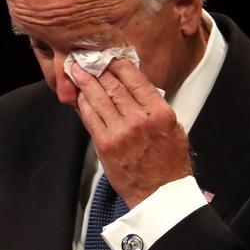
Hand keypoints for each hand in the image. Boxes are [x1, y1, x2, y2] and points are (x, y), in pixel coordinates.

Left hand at [72, 59, 192, 207]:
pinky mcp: (105, 144)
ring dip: (85, 82)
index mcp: (159, 112)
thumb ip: (155, 106)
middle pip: (113, 85)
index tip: (109, 56)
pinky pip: (90, 117)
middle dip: (97, 69)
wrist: (160, 194)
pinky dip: (83, 104)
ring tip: (75, 70)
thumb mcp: (173, 128)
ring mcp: (120, 132)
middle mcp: (139, 119)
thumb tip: (136, 86)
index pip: (135, 79)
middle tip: (85, 58)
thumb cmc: (169, 163)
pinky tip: (78, 95)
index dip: (118, 64)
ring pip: (99, 98)